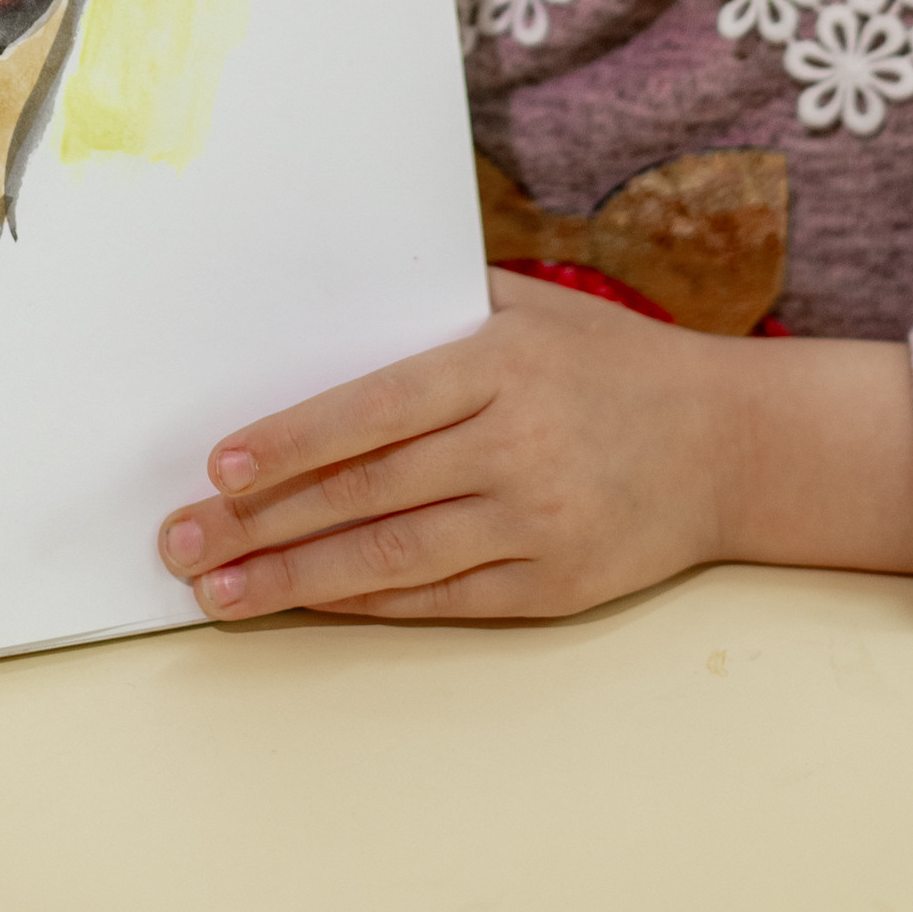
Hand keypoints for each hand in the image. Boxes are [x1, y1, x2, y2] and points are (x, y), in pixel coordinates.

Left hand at [158, 270, 738, 622]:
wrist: (731, 444)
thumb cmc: (610, 362)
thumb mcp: (533, 306)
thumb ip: (437, 309)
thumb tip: (322, 313)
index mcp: (502, 364)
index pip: (374, 408)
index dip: (290, 441)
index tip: (218, 466)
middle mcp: (517, 444)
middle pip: (365, 492)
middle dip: (260, 521)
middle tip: (181, 542)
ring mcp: (537, 521)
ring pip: (392, 558)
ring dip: (295, 578)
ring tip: (220, 593)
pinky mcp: (553, 586)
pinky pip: (441, 600)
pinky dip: (368, 605)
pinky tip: (311, 603)